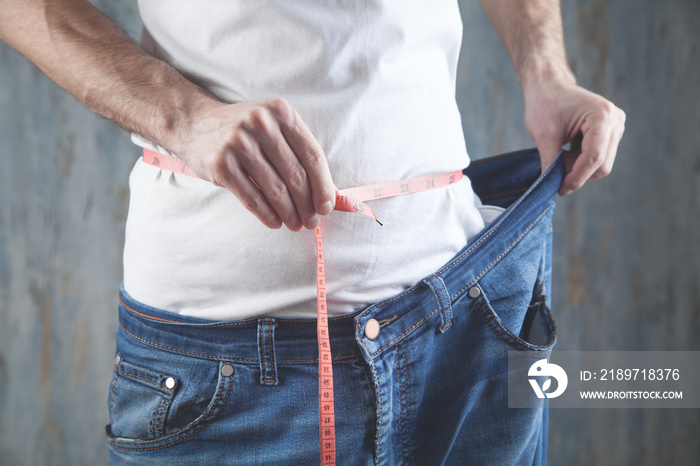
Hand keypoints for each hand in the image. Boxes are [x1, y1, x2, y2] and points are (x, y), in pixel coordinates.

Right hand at [178, 98, 335, 230]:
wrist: (194, 123)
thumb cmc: (244, 131)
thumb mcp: (273, 128)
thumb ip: (298, 153)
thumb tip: (327, 193)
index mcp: (281, 112)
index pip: (312, 155)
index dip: (323, 185)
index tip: (327, 207)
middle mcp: (260, 123)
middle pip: (295, 174)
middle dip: (307, 204)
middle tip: (312, 222)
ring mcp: (238, 142)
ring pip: (275, 189)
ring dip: (289, 213)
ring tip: (295, 225)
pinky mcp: (220, 163)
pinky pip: (251, 197)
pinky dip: (266, 214)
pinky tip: (274, 222)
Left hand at [524, 82, 625, 195]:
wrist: (549, 87)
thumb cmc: (545, 104)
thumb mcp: (544, 136)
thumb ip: (551, 163)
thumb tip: (551, 187)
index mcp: (601, 116)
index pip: (594, 158)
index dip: (577, 177)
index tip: (560, 189)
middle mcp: (615, 121)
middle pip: (602, 164)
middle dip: (578, 174)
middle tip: (555, 176)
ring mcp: (616, 126)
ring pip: (601, 163)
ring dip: (579, 168)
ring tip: (558, 160)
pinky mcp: (611, 131)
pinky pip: (600, 156)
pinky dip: (581, 161)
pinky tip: (566, 153)